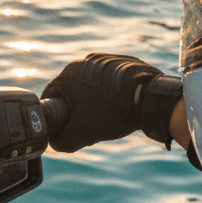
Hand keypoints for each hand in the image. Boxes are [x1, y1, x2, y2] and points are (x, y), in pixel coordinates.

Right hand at [41, 53, 182, 152]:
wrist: (152, 99)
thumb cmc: (113, 112)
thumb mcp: (81, 132)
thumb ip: (61, 140)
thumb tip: (55, 142)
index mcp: (69, 73)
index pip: (50, 96)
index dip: (53, 116)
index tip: (63, 128)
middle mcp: (85, 61)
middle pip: (70, 90)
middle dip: (75, 109)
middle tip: (85, 126)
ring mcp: (106, 60)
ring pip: (90, 85)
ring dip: (93, 101)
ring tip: (105, 117)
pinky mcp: (123, 62)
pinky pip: (108, 81)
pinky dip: (110, 93)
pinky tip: (118, 106)